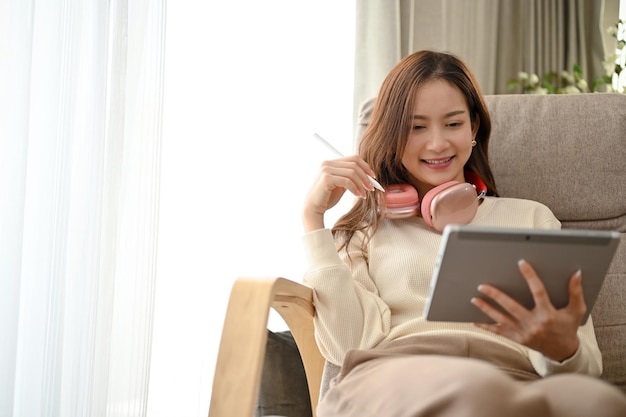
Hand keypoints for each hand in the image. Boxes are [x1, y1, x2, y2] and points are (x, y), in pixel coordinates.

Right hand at [302, 156, 376, 230]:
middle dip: (366, 176)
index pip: (353, 159)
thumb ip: (350, 178)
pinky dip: (355, 188)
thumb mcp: (340, 185)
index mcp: (331, 163)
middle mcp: (327, 163)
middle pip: (354, 164)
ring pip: (352, 173)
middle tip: (371, 187)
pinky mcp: (326, 178)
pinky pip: (347, 181)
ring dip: (361, 184)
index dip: (366, 167)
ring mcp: (326, 170)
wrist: (313, 209)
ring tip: (364, 194)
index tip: (373, 177)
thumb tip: (367, 176)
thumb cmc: (326, 198)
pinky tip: (358, 195)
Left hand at [471, 259, 585, 361]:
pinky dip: (485, 327)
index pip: (538, 292)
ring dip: (486, 309)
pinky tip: (473, 320)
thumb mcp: (576, 311)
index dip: (530, 276)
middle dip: (496, 295)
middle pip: (511, 306)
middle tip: (482, 285)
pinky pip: (498, 332)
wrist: (563, 351)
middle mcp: (534, 324)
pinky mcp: (517, 339)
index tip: (521, 263)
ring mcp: (523, 333)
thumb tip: (577, 274)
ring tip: (474, 299)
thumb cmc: (568, 327)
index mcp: (548, 314)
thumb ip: (576, 292)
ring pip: (501, 319)